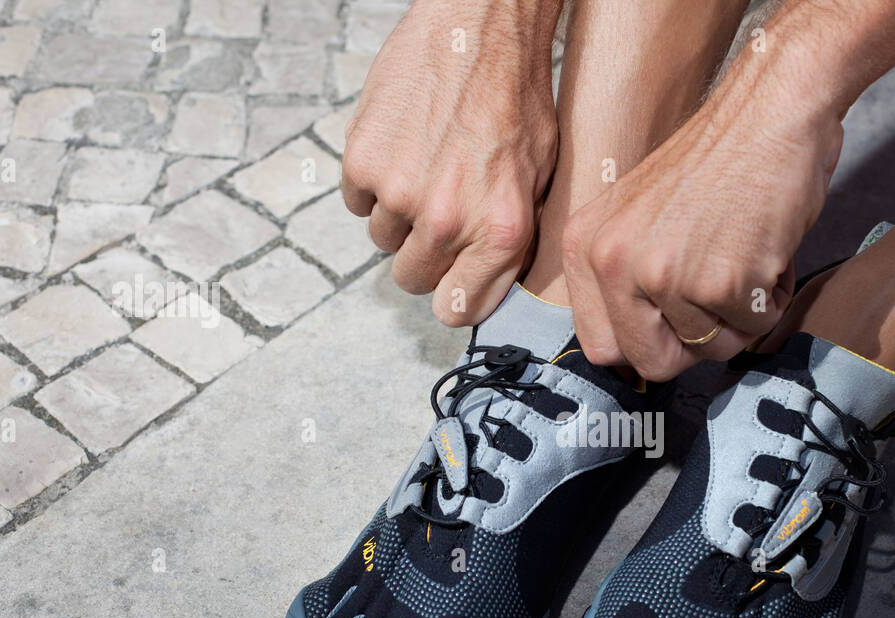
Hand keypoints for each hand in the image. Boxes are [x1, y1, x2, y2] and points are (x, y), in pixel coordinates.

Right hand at [341, 0, 559, 324]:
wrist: (479, 30)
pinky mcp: (363, 162)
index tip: (452, 280)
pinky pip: (356, 201)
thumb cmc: (517, 99)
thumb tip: (486, 284)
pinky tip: (401, 149)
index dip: (452, 295)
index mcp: (500, 233)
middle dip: (422, 255)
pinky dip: (371, 183)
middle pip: (413, 279)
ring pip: (382, 239)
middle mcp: (448, 221)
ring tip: (425, 169)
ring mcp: (400, 193)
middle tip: (437, 215)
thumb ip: (510, 239)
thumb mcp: (538, 179)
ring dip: (397, 215)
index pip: (457, 310)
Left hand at [561, 40, 842, 380]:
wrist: (769, 112)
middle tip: (717, 299)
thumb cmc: (715, 163)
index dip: (645, 345)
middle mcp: (615, 263)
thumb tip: (631, 359)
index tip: (672, 327)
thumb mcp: (636, 217)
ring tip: (743, 257)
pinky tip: (767, 251)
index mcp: (585, 247)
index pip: (602, 348)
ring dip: (739, 316)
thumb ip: (623, 279)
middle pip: (653, 364)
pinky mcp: (721, 281)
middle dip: (694, 346)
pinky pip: (754, 328)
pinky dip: (771, 300)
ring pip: (710, 350)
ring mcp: (666, 274)